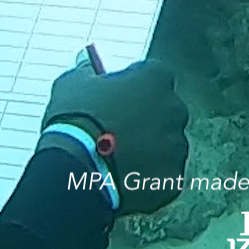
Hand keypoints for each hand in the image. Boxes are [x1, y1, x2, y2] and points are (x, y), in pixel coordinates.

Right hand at [43, 59, 189, 214]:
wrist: (78, 171)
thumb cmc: (78, 123)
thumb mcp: (72, 85)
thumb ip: (87, 73)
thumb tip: (87, 69)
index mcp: (155, 79)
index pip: (154, 75)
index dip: (136, 86)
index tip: (120, 96)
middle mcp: (174, 109)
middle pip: (166, 110)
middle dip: (147, 119)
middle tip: (120, 130)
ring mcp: (176, 146)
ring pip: (167, 146)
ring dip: (150, 150)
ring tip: (119, 159)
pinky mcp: (173, 179)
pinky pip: (164, 176)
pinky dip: (149, 177)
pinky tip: (126, 178)